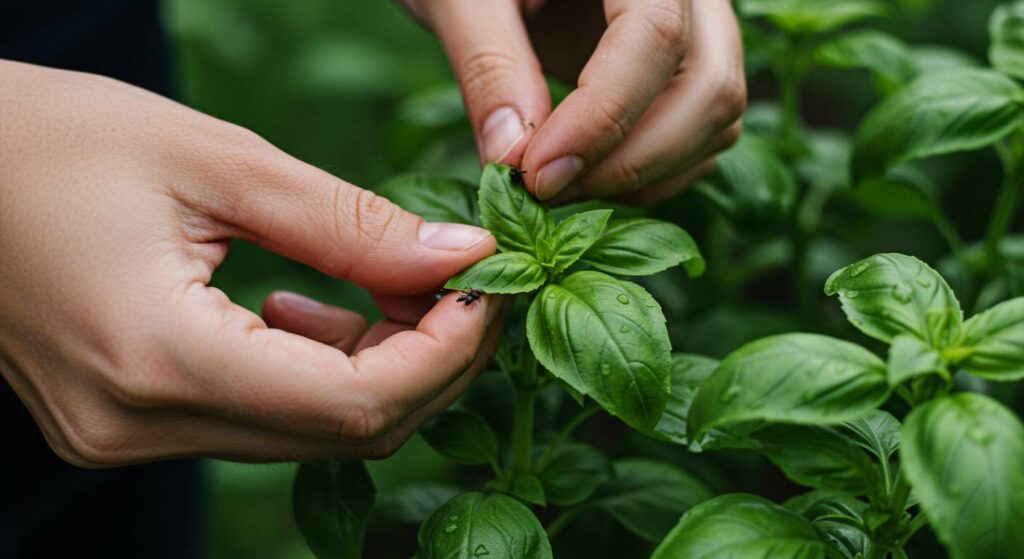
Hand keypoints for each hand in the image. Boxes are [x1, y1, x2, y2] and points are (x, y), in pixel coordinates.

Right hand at [0, 61, 500, 466]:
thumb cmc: (54, 139)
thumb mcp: (217, 162)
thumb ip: (350, 226)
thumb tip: (460, 257)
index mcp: (158, 357)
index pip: (353, 404)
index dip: (446, 352)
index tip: (487, 286)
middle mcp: (137, 425)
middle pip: (341, 432)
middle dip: (428, 361)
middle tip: (459, 281)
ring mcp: (124, 436)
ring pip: (305, 433)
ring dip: (375, 366)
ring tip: (389, 284)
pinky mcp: (123, 424)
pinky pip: (256, 420)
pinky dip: (312, 372)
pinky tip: (306, 306)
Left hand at [402, 0, 744, 204]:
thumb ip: (488, 66)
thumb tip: (513, 157)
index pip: (655, 35)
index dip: (602, 117)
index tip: (537, 173)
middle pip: (708, 86)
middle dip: (631, 161)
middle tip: (546, 190)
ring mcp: (702, 28)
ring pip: (715, 117)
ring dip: (643, 175)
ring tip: (557, 187)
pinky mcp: (690, 67)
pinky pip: (705, 133)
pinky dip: (653, 174)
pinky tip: (586, 178)